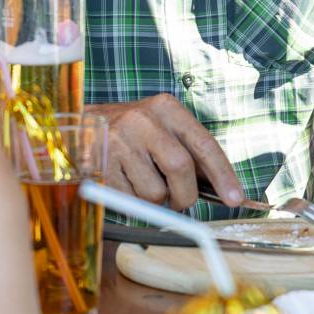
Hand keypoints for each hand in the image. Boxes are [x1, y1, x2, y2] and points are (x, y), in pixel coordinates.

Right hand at [88, 94, 241, 209]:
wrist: (78, 127)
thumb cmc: (132, 134)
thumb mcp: (162, 129)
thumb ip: (189, 153)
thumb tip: (222, 190)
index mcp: (166, 109)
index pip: (203, 144)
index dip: (223, 175)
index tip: (235, 198)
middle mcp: (142, 121)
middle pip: (180, 168)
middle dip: (186, 195)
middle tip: (180, 201)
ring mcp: (118, 142)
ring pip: (155, 193)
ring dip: (155, 201)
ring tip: (142, 183)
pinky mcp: (99, 166)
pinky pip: (130, 203)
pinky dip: (133, 204)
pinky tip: (124, 184)